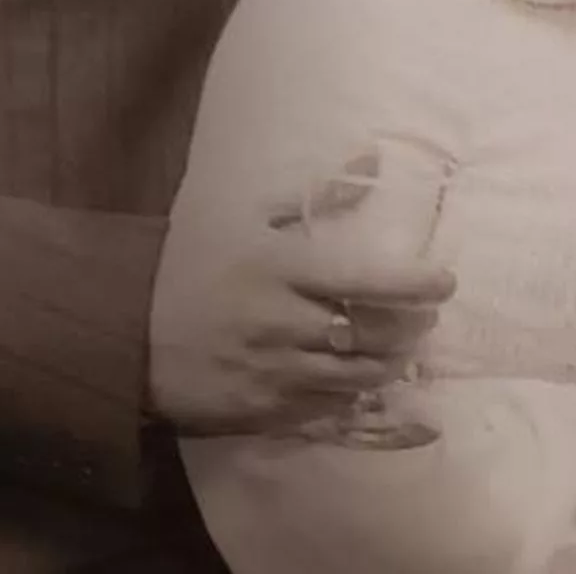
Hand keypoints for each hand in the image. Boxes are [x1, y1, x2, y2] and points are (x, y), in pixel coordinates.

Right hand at [148, 167, 455, 434]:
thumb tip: (372, 161)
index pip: (366, 279)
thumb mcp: (249, 217)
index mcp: (281, 269)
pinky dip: (364, 403)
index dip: (415, 284)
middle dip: (412, 328)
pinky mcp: (264, 413)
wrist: (131, 333)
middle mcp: (282, 324)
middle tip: (425, 317)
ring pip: (359, 377)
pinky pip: (331, 414)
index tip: (445, 282)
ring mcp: (274, 373)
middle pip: (373, 335)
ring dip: (392, 365)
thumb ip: (317, 196)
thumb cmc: (196, 263)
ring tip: (402, 349)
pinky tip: (383, 393)